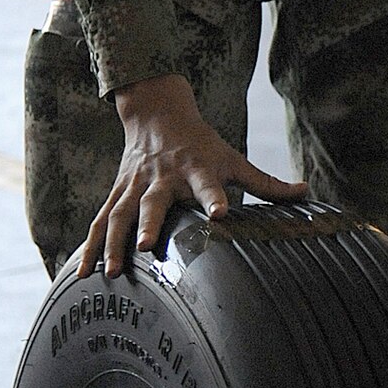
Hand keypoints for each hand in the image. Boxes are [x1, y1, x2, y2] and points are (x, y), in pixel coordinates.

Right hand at [79, 73, 308, 279]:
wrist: (157, 113)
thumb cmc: (202, 145)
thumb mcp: (234, 159)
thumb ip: (267, 183)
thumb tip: (306, 192)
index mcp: (196, 170)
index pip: (209, 185)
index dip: (215, 198)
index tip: (221, 214)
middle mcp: (162, 178)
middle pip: (153, 202)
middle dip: (148, 223)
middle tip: (146, 246)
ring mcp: (134, 186)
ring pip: (119, 215)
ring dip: (113, 243)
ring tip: (111, 273)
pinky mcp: (116, 194)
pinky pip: (100, 222)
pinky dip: (89, 248)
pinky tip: (81, 274)